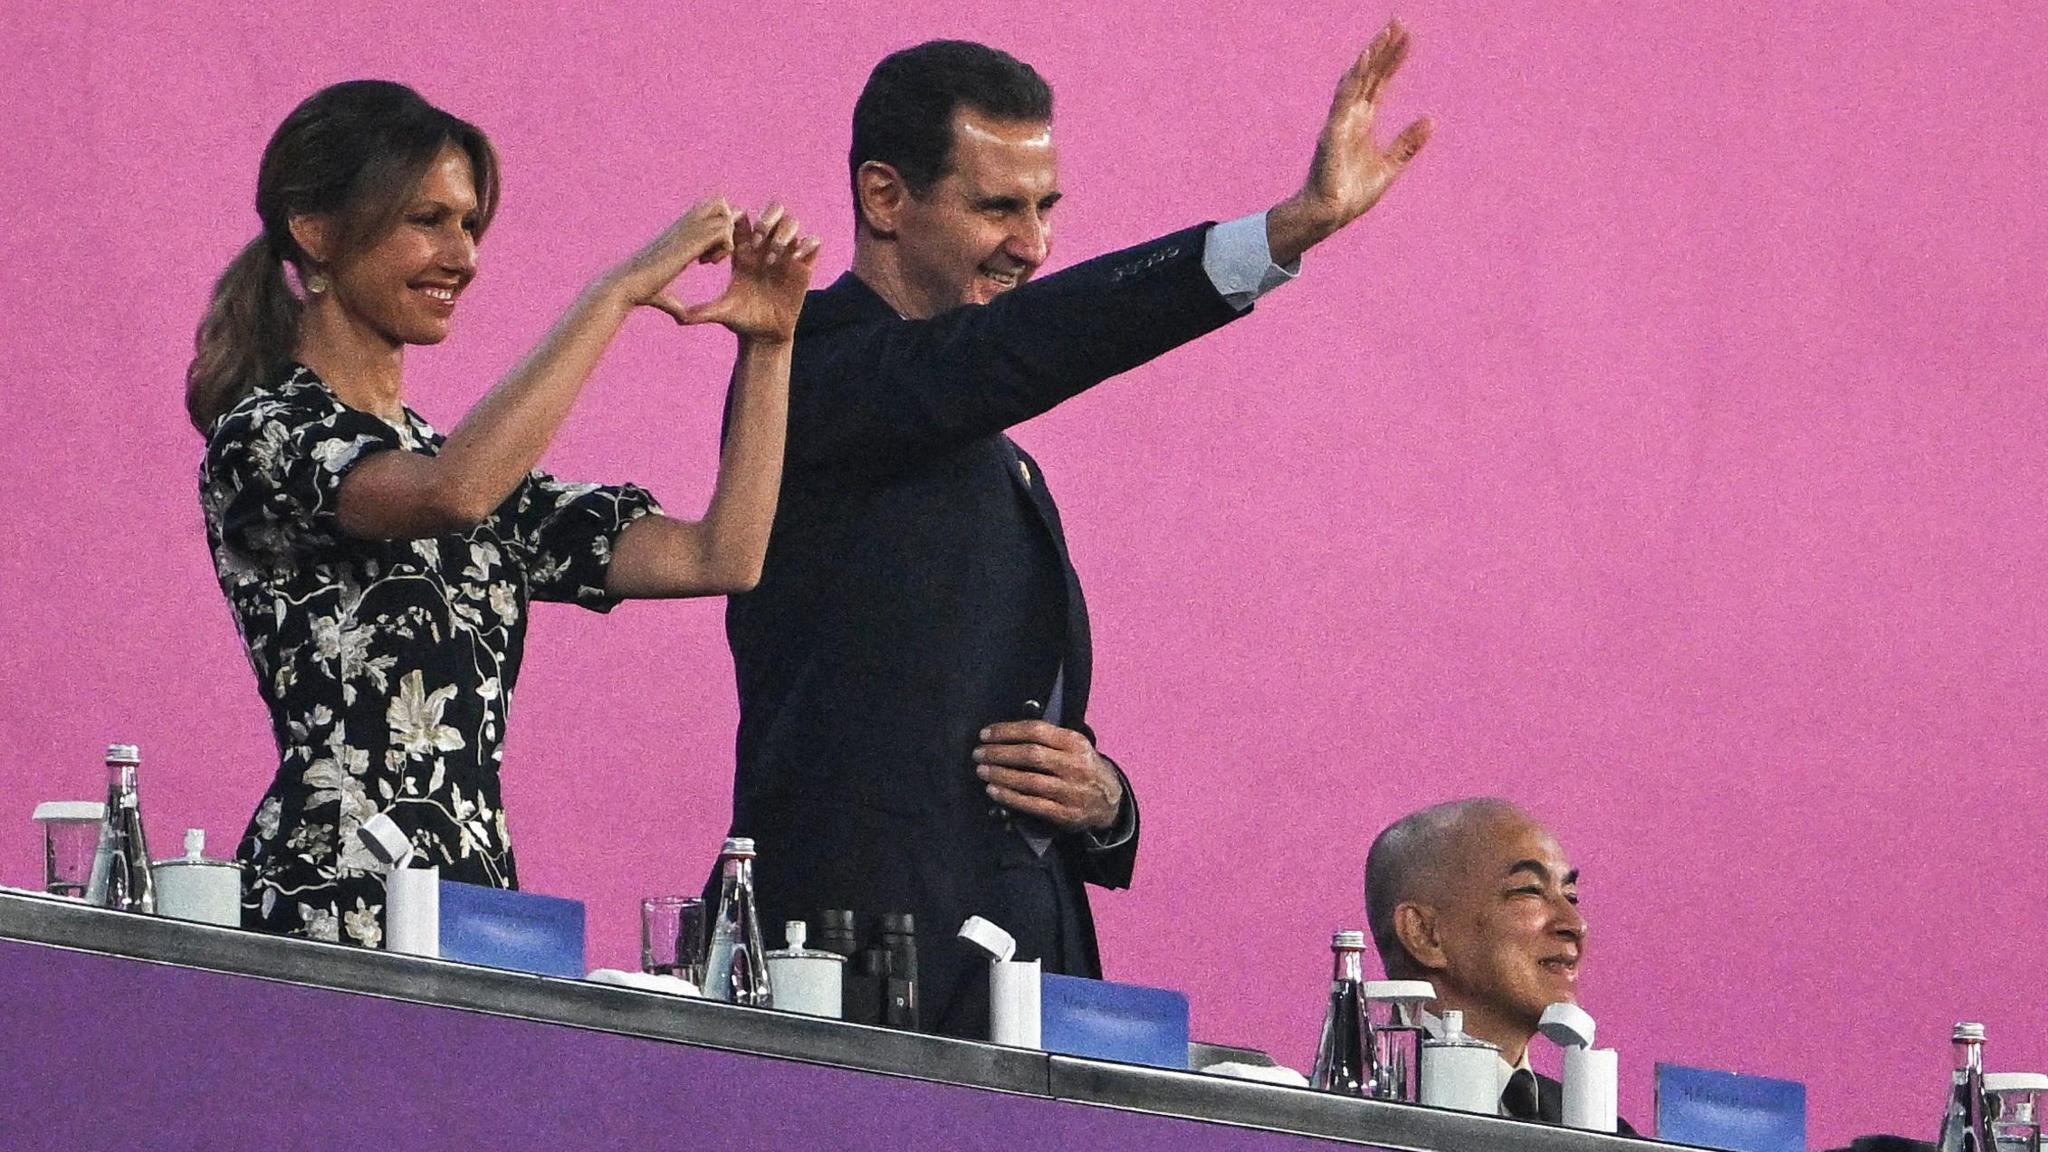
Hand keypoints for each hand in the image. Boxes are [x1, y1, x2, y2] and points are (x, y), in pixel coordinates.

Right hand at [610, 196, 738, 320]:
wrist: (628, 286)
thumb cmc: (643, 292)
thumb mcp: (665, 295)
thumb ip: (676, 303)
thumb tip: (682, 319)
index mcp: (680, 234)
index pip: (710, 213)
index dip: (718, 231)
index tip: (711, 257)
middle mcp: (684, 227)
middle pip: (719, 203)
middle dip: (727, 225)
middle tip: (719, 252)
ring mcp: (687, 231)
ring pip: (724, 217)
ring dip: (727, 239)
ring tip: (713, 261)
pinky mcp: (689, 242)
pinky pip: (723, 230)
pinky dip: (724, 247)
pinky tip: (709, 263)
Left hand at [676, 203, 822, 342]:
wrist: (764, 335)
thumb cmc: (741, 320)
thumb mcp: (720, 313)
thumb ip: (699, 312)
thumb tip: (676, 318)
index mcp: (744, 251)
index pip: (743, 219)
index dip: (740, 222)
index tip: (736, 243)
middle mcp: (766, 248)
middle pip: (772, 211)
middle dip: (767, 218)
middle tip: (758, 239)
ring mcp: (786, 256)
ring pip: (792, 222)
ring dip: (784, 234)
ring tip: (773, 257)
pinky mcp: (804, 267)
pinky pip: (813, 242)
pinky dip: (807, 244)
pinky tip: (796, 260)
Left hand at [973, 720, 1124, 833]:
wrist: (1110, 802)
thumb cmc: (1083, 768)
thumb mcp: (1074, 747)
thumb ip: (1048, 738)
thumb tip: (1007, 730)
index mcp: (1075, 742)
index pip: (1036, 730)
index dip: (1007, 731)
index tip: (985, 734)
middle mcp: (1074, 765)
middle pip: (1031, 755)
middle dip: (999, 753)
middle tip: (978, 753)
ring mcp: (1071, 791)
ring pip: (1029, 781)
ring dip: (1001, 775)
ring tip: (982, 771)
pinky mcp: (1066, 814)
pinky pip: (1032, 804)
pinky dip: (1010, 797)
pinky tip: (993, 791)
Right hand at [1268, 18, 1433, 264]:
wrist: (1331, 215)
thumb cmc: (1352, 194)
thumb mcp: (1390, 167)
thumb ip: (1407, 143)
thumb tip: (1430, 118)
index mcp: (1363, 122)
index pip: (1380, 83)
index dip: (1393, 60)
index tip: (1408, 38)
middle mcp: (1351, 116)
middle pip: (1370, 74)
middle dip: (1384, 49)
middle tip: (1399, 22)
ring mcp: (1340, 121)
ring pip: (1357, 80)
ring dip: (1371, 56)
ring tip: (1386, 33)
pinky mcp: (1333, 131)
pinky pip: (1344, 98)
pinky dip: (1355, 77)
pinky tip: (1366, 59)